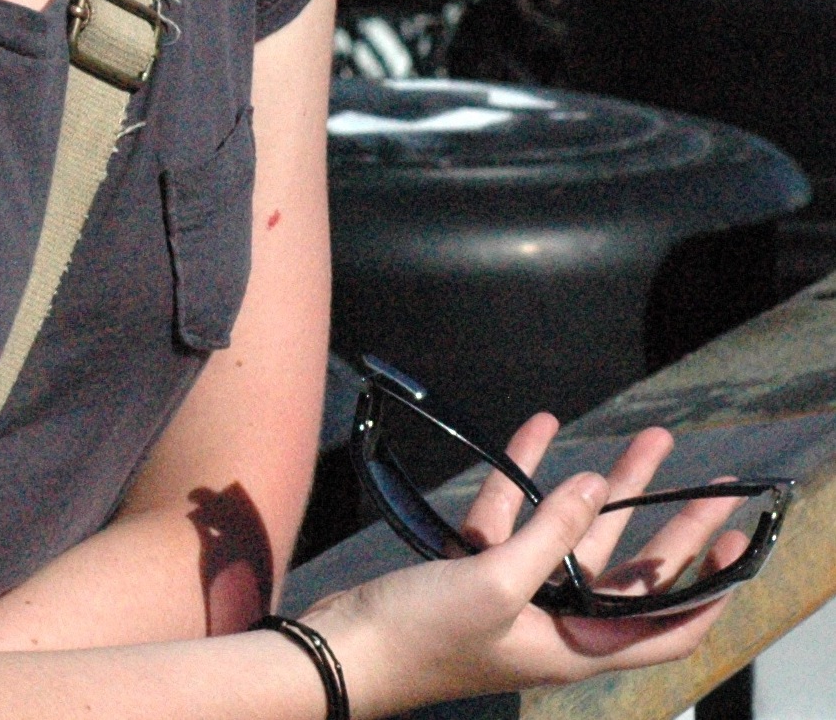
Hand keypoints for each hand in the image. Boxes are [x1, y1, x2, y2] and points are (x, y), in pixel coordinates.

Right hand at [300, 415, 750, 719]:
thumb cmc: (423, 636)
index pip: (666, 627)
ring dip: (603, 488)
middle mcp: (555, 622)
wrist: (345, 648)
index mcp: (575, 645)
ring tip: (639, 443)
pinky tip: (538, 431)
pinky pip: (515, 518)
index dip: (706, 589)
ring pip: (576, 535)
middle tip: (700, 477)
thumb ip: (551, 534)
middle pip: (630, 571)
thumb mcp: (497, 583)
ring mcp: (516, 595)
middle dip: (666, 522)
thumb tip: (597, 487)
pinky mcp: (476, 571)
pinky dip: (527, 478)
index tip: (733, 542)